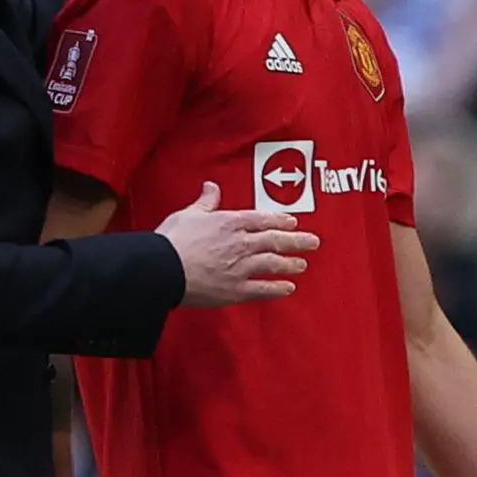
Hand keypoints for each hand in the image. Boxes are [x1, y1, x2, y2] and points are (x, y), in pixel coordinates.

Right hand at [159, 181, 314, 305]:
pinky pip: (262, 289)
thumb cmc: (172, 241)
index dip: (280, 220)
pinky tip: (289, 288)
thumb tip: (211, 186)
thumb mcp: (188, 214)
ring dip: (290, 264)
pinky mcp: (235, 290)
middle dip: (296, 241)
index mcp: (230, 223)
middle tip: (313, 242)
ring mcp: (240, 267)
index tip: (293, 222)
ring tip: (303, 264)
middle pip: (274, 240)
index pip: (262, 219)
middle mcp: (240, 243)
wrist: (163, 269)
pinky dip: (277, 288)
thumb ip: (205, 202)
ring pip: (273, 264)